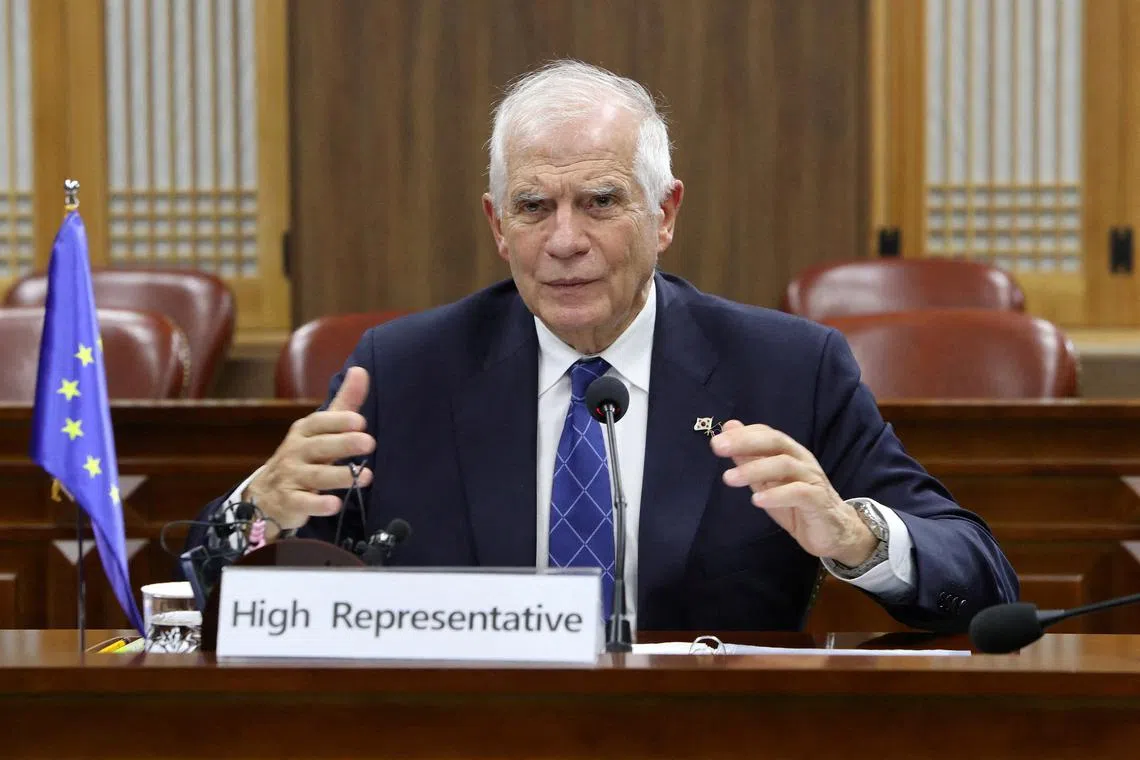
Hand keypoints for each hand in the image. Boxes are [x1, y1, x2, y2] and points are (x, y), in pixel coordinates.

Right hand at [244, 367, 375, 539]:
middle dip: (344, 444)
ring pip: (316, 476)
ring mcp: (291, 477)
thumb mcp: (321, 429)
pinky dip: (318, 505)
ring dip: (340, 476)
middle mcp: (296, 452)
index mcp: (304, 432)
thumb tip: (360, 370)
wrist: (266, 494)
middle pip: (320, 447)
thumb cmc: (303, 456)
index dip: (338, 421)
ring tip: (366, 476)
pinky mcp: (290, 502)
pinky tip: (335, 505)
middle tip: (369, 443)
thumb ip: (343, 404)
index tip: (361, 422)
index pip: (319, 422)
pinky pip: (303, 503)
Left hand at [710, 420, 875, 565]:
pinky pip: (798, 493)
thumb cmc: (796, 504)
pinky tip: (756, 500)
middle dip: (745, 442)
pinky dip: (776, 495)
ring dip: (754, 469)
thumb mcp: (767, 481)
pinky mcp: (818, 500)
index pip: (766, 433)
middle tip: (717, 447)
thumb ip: (749, 457)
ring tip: (729, 478)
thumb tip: (728, 429)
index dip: (743, 433)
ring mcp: (811, 478)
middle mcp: (801, 460)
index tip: (716, 440)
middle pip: (775, 442)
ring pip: (784, 465)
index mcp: (789, 452)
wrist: (833, 532)